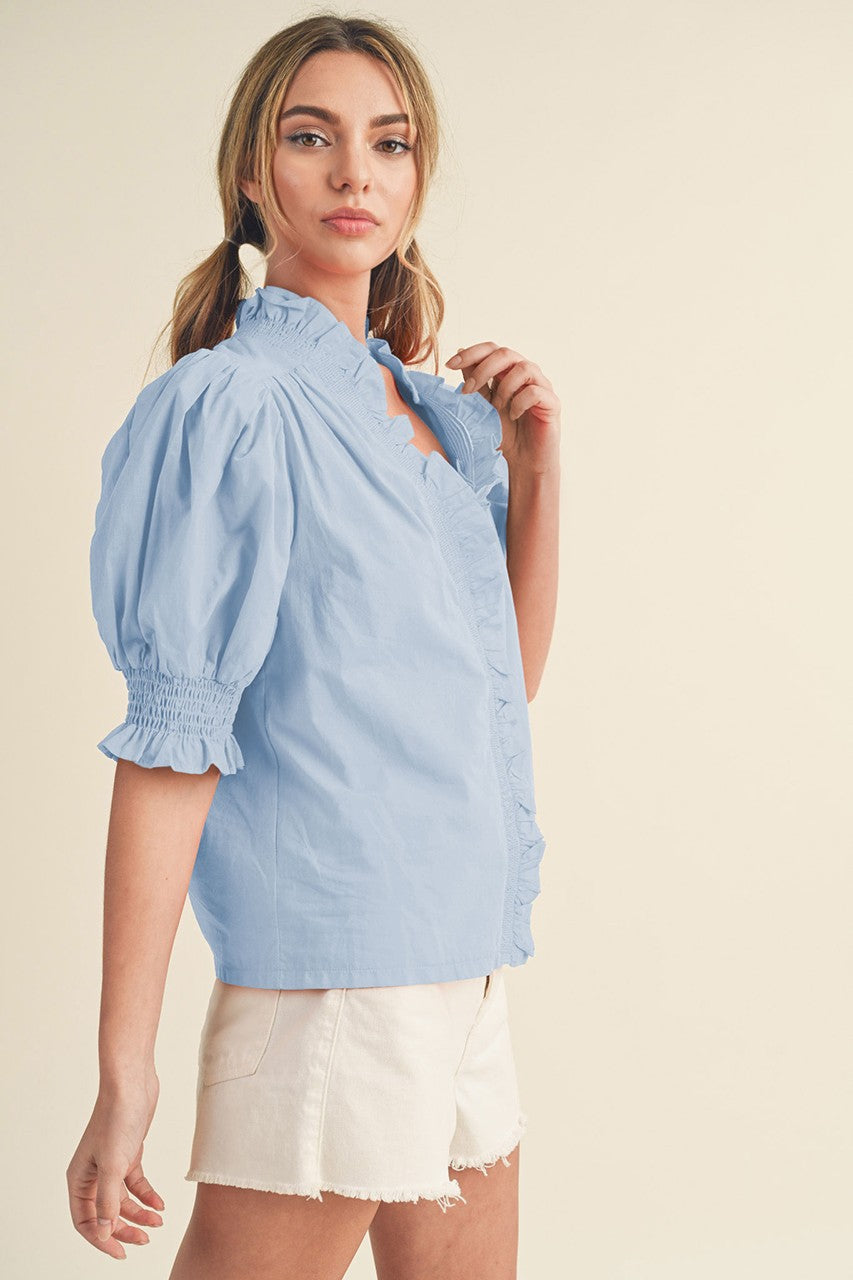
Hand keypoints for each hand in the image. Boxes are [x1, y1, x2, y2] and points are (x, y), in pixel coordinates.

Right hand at [66, 1075, 165, 1259]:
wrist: (133, 1083)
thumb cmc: (117, 1118)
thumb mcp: (114, 1164)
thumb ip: (109, 1200)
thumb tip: (106, 1231)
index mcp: (79, 1179)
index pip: (85, 1221)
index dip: (102, 1239)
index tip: (121, 1253)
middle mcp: (92, 1174)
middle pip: (105, 1214)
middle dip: (123, 1230)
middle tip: (145, 1241)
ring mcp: (111, 1164)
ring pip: (123, 1200)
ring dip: (139, 1214)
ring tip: (158, 1222)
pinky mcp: (129, 1153)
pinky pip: (136, 1184)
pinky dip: (147, 1195)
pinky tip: (161, 1203)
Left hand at [446, 342, 560, 473]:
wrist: (522, 462)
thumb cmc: (504, 434)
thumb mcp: (482, 406)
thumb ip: (475, 381)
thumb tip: (459, 352)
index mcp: (508, 371)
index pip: (491, 349)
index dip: (471, 353)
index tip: (449, 365)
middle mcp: (526, 374)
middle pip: (506, 353)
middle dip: (482, 369)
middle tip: (468, 391)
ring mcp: (541, 386)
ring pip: (524, 368)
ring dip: (504, 388)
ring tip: (496, 407)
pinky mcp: (552, 403)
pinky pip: (536, 392)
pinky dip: (519, 402)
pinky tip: (514, 415)